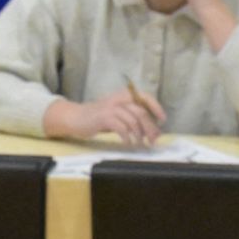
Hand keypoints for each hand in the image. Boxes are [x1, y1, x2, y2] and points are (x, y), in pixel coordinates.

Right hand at [51, 88, 165, 145]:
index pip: (146, 98)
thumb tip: (152, 131)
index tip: (162, 120)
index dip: (156, 108)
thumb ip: (133, 119)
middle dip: (150, 127)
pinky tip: (128, 142)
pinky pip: (121, 127)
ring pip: (133, 121)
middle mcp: (119, 98)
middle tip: (154, 139)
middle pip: (141, 112)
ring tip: (141, 143)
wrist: (76, 118)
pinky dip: (127, 137)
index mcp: (125, 95)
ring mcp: (111, 107)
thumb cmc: (100, 118)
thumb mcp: (119, 114)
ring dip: (140, 134)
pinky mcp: (104, 117)